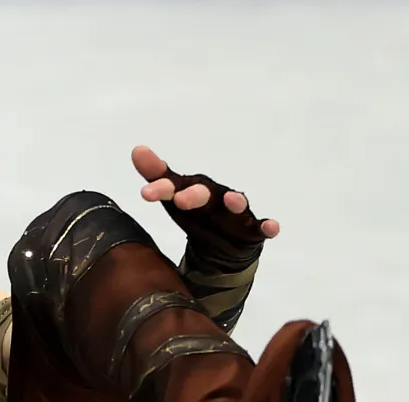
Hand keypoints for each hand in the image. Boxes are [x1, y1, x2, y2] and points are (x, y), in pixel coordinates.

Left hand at [131, 145, 277, 267]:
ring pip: (237, 206)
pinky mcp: (252, 230)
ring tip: (233, 199)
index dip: (161, 188)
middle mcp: (216, 197)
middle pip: (206, 194)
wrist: (224, 245)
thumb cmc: (198, 213)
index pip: (176, 186)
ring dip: (236, 202)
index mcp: (195, 190)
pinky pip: (261, 227)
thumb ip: (158, 178)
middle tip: (180, 199)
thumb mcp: (175, 199)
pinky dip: (267, 226)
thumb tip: (137, 150)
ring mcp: (236, 213)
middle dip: (194, 195)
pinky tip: (271, 228)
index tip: (145, 193)